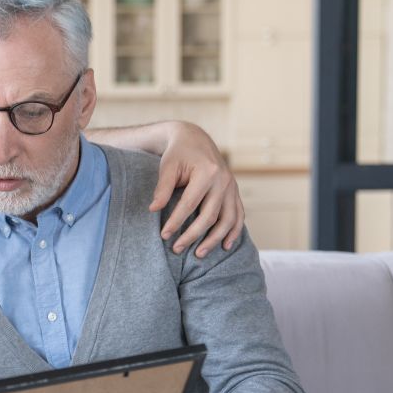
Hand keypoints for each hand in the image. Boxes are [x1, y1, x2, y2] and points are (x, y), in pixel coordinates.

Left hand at [150, 121, 243, 256]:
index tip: (164, 235)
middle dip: (193, 235)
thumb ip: (162, 188)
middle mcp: (223, 181)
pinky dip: (234, 231)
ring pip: (228, 220)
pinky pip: (238, 215)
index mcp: (207, 172)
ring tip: (199, 254)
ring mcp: (232, 187)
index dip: (176, 222)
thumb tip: (153, 210)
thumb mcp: (167, 166)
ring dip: (214, 239)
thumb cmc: (178, 153)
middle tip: (176, 249)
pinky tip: (225, 246)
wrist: (195, 139)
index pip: (190, 204)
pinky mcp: (234, 191)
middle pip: (210, 216)